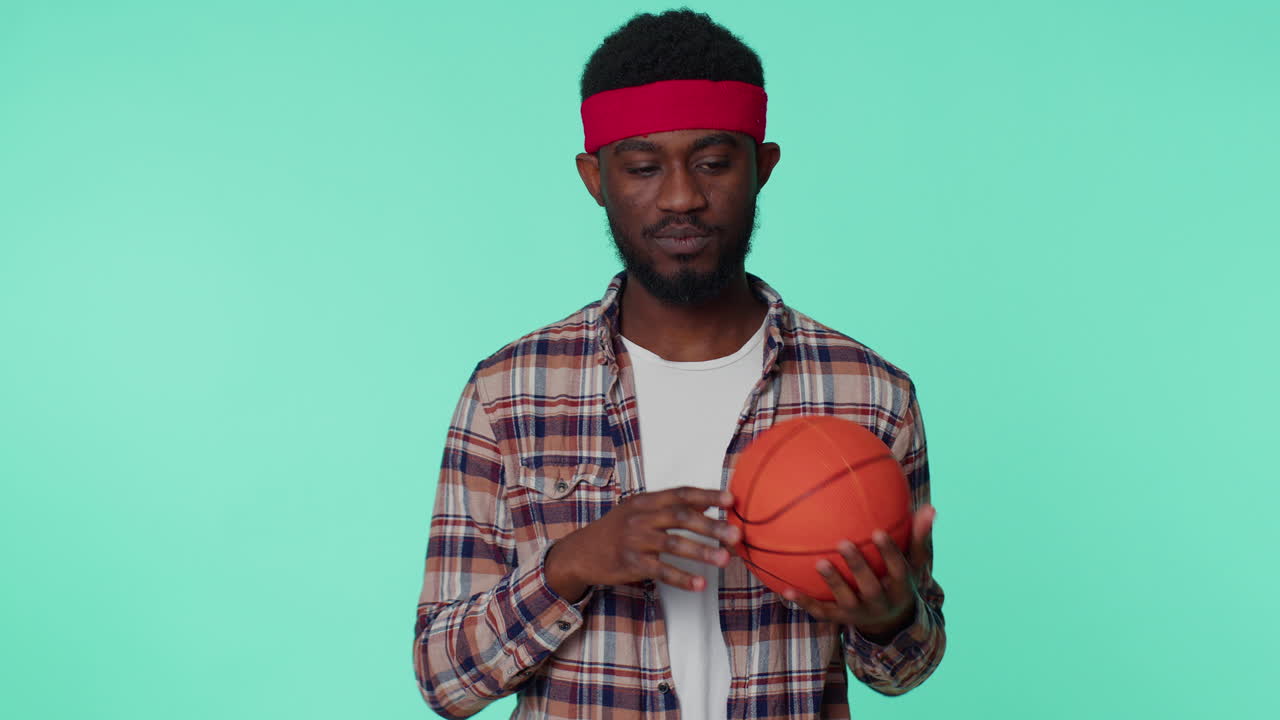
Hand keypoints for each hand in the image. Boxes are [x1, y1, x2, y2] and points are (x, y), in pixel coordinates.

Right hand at [546, 487, 741, 601]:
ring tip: (724, 560)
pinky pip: (660, 571)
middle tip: (736, 534)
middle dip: (711, 526)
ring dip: (701, 552)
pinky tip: (700, 584)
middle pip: (681, 517)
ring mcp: (634, 540)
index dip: (707, 495)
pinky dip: (682, 578)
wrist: (579, 552)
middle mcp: (640, 517)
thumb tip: (709, 506)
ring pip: (673, 544)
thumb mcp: (638, 511)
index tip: (731, 500)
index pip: (681, 493)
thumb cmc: (616, 531)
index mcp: (646, 501)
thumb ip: (668, 508)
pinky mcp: (629, 563)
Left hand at [783, 504, 935, 640]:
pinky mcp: (840, 619)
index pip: (898, 569)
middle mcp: (881, 602)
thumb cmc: (899, 579)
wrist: (890, 622)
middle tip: (843, 543)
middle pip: (870, 587)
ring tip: (819, 563)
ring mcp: (860, 614)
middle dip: (858, 567)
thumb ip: (918, 536)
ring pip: (846, 601)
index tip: (879, 532)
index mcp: (901, 587)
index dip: (890, 552)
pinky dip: (805, 602)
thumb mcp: (914, 562)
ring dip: (833, 583)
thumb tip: (930, 508)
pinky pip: (822, 612)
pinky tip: (786, 590)